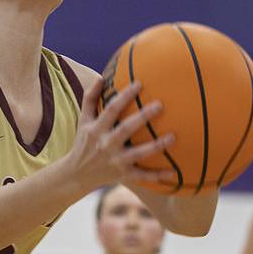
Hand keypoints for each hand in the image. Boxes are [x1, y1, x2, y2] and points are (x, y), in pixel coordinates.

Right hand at [64, 76, 176, 192]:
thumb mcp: (83, 119)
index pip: (111, 109)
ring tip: (173, 136)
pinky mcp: (123, 175)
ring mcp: (116, 161)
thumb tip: (100, 77)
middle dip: (142, 117)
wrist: (78, 173)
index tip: (139, 83)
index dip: (124, 96)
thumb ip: (90, 98)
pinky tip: (175, 171)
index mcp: (96, 129)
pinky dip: (158, 175)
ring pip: (138, 154)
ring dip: (156, 146)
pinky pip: (143, 176)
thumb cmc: (84, 141)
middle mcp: (106, 144)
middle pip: (126, 129)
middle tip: (160, 105)